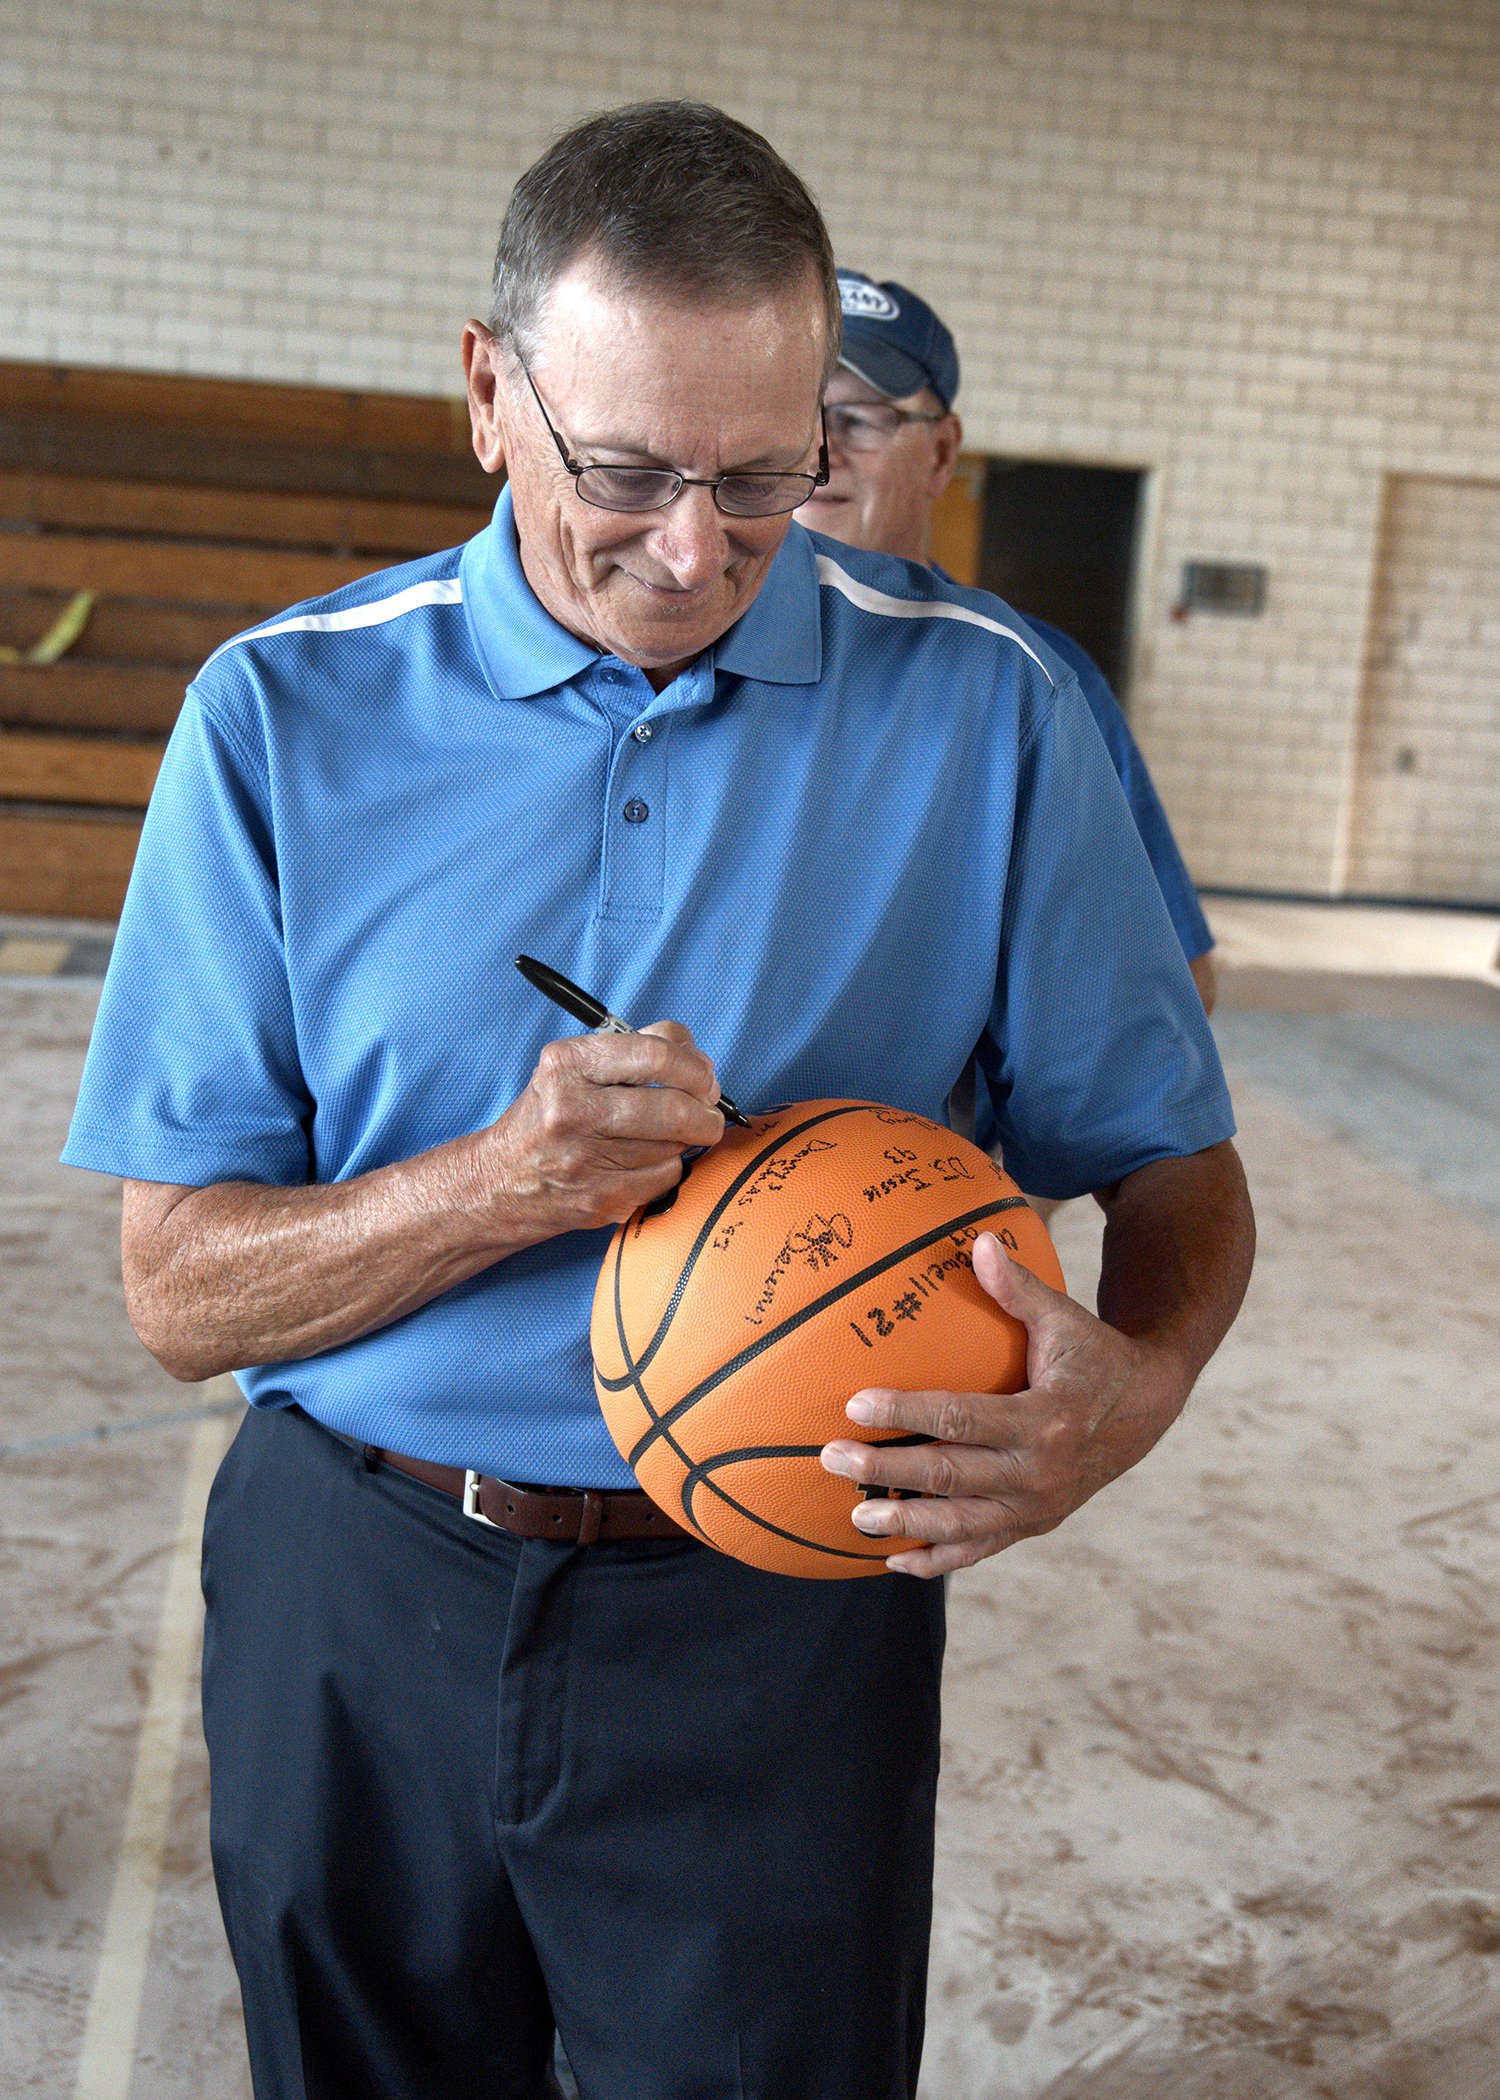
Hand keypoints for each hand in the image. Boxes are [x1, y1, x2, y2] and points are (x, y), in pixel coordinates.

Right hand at [481, 1020, 725, 1236]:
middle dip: (706, 1112)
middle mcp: (572, 1111)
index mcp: (567, 1065)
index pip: (654, 1056)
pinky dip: (668, 1167)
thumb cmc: (551, 1114)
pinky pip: (666, 1177)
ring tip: (666, 1134)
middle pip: (674, 1108)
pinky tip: (645, 1160)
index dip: (694, 1066)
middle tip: (709, 1111)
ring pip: (674, 1145)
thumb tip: (699, 1060)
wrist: (500, 1182)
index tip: (706, 1076)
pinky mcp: (602, 1200)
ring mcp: (586, 1161)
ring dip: (685, 1139)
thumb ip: (637, 1048)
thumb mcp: (575, 1066)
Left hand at [818, 1231, 1192, 1577]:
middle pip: (948, 1475)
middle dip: (886, 1470)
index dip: (905, 1413)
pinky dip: (938, 1560)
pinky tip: (895, 1560)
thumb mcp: (1064, 1319)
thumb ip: (1018, 1287)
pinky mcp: (1033, 1526)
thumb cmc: (1094, 1355)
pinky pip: (979, 1550)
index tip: (855, 1404)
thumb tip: (978, 1240)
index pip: (959, 1418)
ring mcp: (1036, 1507)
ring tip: (854, 1515)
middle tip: (831, 1458)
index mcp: (1044, 1419)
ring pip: (959, 1523)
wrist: (1147, 1411)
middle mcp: (1039, 1473)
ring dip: (904, 1523)